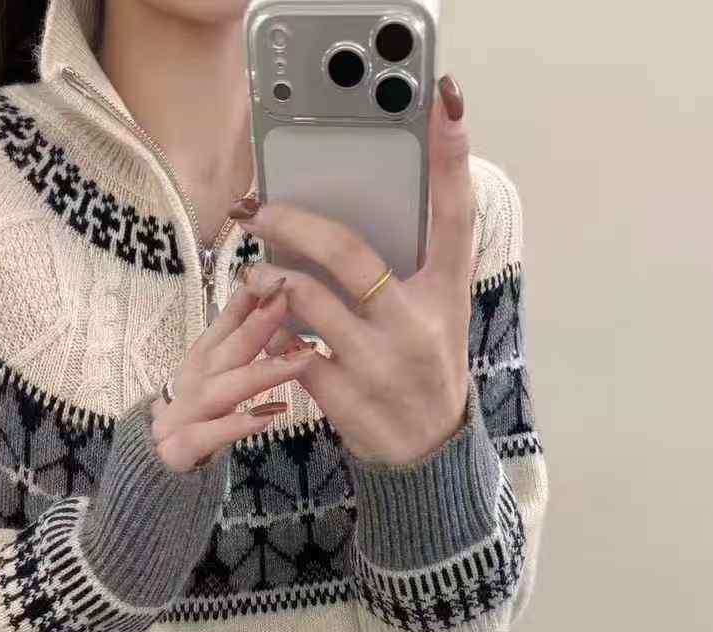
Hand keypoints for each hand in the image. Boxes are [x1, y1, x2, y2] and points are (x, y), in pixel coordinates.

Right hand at [149, 279, 318, 472]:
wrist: (146, 477)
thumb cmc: (190, 428)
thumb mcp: (209, 386)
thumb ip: (231, 352)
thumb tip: (262, 308)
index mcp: (196, 367)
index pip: (221, 328)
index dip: (245, 301)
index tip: (274, 277)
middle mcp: (186, 386)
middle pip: (222, 353)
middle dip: (255, 325)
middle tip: (287, 301)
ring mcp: (178, 418)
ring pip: (218, 392)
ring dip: (258, 373)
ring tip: (300, 361)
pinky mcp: (176, 452)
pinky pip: (204, 437)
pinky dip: (233, 426)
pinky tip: (266, 417)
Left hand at [228, 74, 474, 468]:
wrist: (425, 452)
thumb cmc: (425, 367)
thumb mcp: (437, 313)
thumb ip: (411, 264)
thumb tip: (359, 207)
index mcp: (447, 292)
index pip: (457, 213)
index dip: (452, 155)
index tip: (446, 98)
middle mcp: (417, 323)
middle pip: (351, 254)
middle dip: (294, 224)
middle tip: (256, 208)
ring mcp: (380, 362)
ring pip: (309, 302)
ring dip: (271, 279)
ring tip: (255, 272)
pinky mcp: (346, 396)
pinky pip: (292, 351)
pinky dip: (272, 331)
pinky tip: (263, 323)